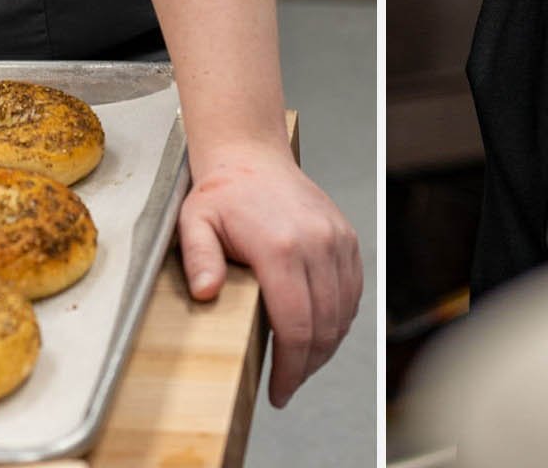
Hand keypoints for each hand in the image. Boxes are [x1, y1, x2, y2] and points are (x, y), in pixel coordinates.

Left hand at [176, 139, 360, 407]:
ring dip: (326, 347)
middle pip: (324, 326)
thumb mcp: (194, 224)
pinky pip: (353, 291)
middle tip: (288, 387)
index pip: (296, 325)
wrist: (252, 157)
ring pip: (343, 312)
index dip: (290, 367)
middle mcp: (316, 243)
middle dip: (307, 366)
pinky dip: (341, 319)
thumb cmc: (221, 195)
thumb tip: (205, 294)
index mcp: (280, 246)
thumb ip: (199, 259)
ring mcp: (336, 240)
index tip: (279, 391)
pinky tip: (321, 334)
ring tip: (301, 366)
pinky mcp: (346, 238)